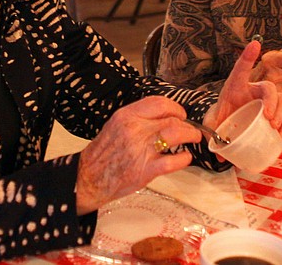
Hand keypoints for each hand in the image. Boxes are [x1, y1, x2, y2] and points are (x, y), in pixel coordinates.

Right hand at [75, 96, 199, 214]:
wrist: (88, 178)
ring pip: (175, 135)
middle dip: (186, 124)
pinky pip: (173, 161)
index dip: (175, 108)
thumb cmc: (103, 153)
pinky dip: (184, 158)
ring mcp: (140, 150)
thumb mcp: (116, 125)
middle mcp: (134, 130)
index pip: (159, 103)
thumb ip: (137, 118)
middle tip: (192, 129)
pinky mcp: (145, 170)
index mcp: (126, 116)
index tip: (180, 114)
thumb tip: (163, 116)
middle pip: (171, 120)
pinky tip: (185, 157)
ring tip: (193, 138)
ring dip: (190, 136)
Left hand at [204, 41, 281, 141]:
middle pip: (270, 88)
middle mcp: (255, 91)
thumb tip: (218, 151)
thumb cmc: (222, 118)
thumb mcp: (213, 122)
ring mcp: (268, 103)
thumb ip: (212, 133)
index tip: (255, 43)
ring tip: (273, 127)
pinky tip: (281, 135)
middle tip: (267, 117)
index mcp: (236, 86)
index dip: (248, 56)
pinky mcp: (276, 116)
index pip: (241, 68)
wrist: (228, 126)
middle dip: (272, 101)